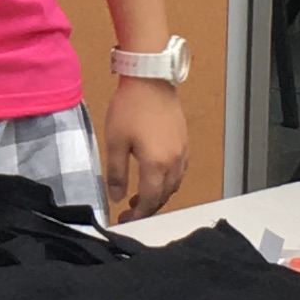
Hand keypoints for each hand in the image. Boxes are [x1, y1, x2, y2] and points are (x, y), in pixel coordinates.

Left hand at [100, 77, 188, 222]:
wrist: (150, 80)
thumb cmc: (130, 108)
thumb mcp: (115, 142)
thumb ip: (116, 173)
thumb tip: (116, 197)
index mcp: (157, 164)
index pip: (150, 199)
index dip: (138, 214)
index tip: (126, 219)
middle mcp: (174, 162)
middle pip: (165, 195)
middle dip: (149, 207)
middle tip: (131, 211)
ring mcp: (182, 151)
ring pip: (174, 184)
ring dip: (160, 195)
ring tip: (141, 196)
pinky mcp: (184, 142)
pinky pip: (180, 171)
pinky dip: (169, 181)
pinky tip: (156, 176)